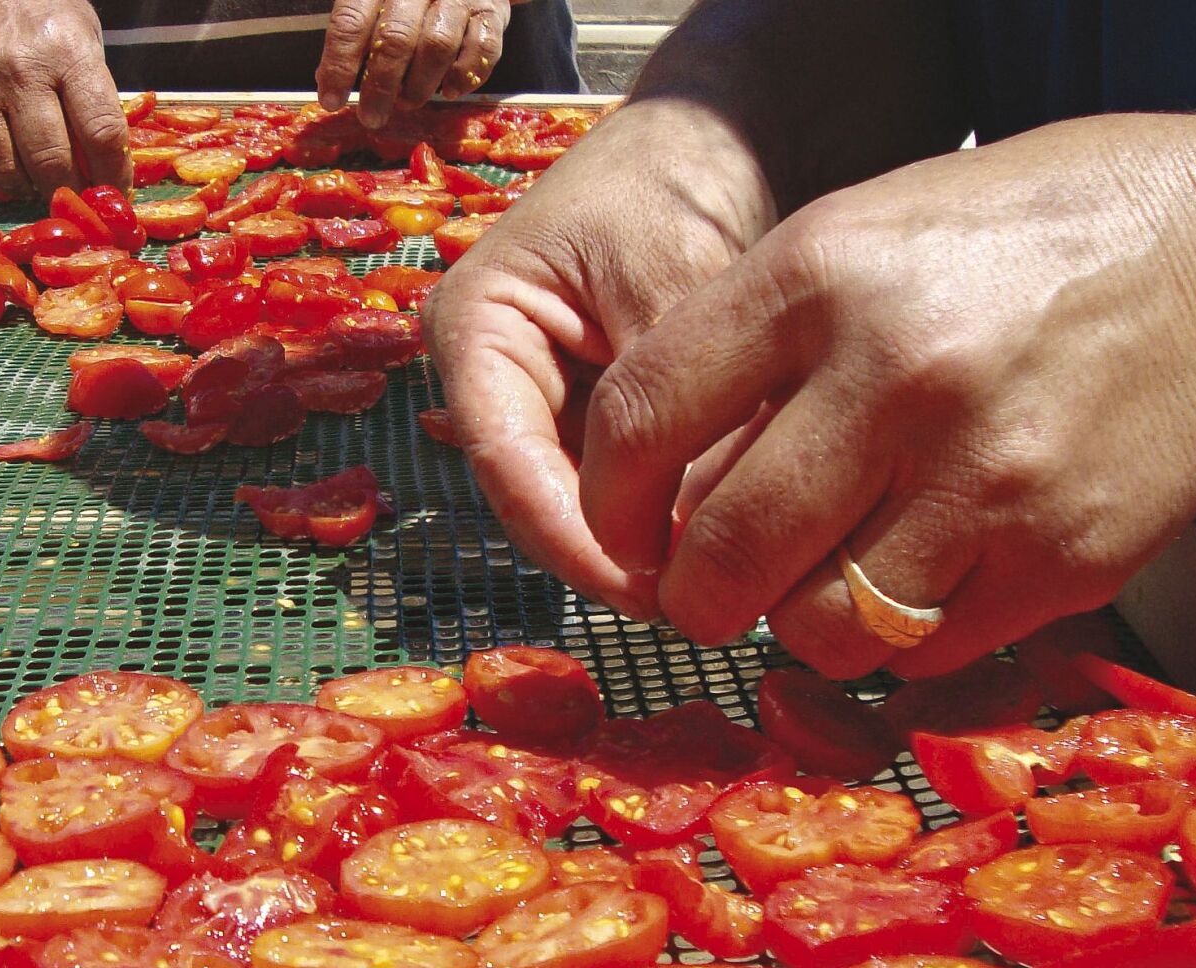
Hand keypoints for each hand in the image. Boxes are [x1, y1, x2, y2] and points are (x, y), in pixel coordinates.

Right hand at [0, 0, 131, 194]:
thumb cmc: (37, 8)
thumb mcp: (82, 35)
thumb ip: (92, 93)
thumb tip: (100, 160)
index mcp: (68, 54)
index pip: (101, 133)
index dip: (113, 174)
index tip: (114, 191)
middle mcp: (20, 73)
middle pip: (51, 161)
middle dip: (68, 189)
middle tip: (74, 193)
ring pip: (4, 169)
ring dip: (26, 186)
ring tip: (36, 180)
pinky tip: (0, 158)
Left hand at [317, 0, 509, 129]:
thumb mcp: (376, 2)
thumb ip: (355, 34)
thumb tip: (328, 81)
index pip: (351, 22)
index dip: (338, 64)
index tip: (331, 100)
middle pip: (395, 39)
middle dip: (380, 86)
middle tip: (371, 116)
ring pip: (437, 46)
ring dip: (420, 85)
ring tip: (408, 101)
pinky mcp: (492, 11)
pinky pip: (482, 49)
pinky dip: (463, 76)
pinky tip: (449, 90)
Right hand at [422, 100, 780, 617]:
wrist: (718, 135)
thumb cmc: (675, 175)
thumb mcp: (675, 276)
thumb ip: (678, 401)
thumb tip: (702, 535)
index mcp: (474, 327)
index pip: (505, 458)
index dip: (568, 537)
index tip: (642, 590)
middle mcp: (496, 374)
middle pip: (538, 494)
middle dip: (610, 551)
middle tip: (692, 604)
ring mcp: (546, 400)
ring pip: (584, 500)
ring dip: (642, 542)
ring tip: (715, 583)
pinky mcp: (600, 417)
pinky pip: (628, 484)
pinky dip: (669, 513)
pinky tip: (721, 542)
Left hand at [576, 111, 1195, 678]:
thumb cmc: (1013, 245)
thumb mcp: (856, 235)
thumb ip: (747, 343)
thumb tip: (649, 481)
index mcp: (819, 277)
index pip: (644, 420)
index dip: (605, 502)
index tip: (618, 530)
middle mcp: (897, 376)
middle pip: (722, 552)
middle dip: (693, 594)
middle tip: (707, 589)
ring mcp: (987, 476)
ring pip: (817, 627)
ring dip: (795, 622)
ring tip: (823, 575)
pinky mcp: (1060, 559)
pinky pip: (920, 649)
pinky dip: (894, 633)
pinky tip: (915, 572)